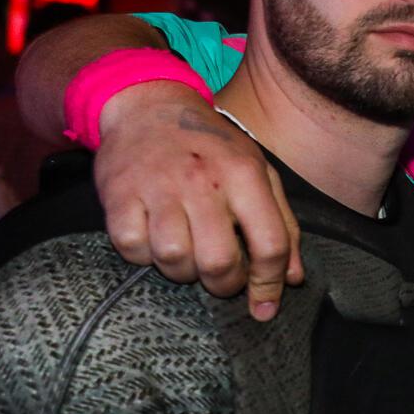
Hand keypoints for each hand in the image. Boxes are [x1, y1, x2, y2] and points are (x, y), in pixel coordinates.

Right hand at [94, 81, 302, 318]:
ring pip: (174, 260)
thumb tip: (294, 278)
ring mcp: (158, 188)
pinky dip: (143, 256)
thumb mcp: (258, 171)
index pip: (270, 244)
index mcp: (245, 174)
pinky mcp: (120, 196)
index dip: (270, 284)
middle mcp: (203, 181)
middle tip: (222, 278)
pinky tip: (153, 241)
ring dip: (182, 272)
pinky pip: (132, 249)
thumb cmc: (211, 146)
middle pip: (220, 262)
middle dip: (225, 285)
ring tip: (187, 255)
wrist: (149, 107)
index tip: (265, 306)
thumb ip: (282, 224)